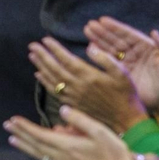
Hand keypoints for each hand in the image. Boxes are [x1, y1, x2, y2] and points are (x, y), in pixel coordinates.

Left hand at [5, 106, 139, 159]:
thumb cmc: (116, 156)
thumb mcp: (100, 132)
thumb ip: (79, 119)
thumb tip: (61, 109)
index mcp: (66, 146)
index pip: (39, 135)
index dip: (24, 127)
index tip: (12, 120)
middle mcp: (61, 159)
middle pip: (35, 146)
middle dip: (20, 135)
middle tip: (7, 127)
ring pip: (40, 156)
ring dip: (26, 147)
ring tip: (14, 141)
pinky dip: (41, 156)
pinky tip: (40, 155)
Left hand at [29, 36, 149, 132]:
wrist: (126, 120)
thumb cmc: (126, 94)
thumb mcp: (122, 73)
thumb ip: (106, 59)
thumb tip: (89, 47)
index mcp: (89, 76)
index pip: (67, 59)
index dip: (55, 49)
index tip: (45, 39)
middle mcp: (78, 86)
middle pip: (55, 68)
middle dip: (42, 55)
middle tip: (32, 45)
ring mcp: (73, 96)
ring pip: (52, 79)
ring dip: (41, 66)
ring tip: (32, 56)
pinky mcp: (72, 104)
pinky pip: (54, 91)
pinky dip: (45, 82)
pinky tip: (39, 75)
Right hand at [84, 18, 158, 119]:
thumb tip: (154, 32)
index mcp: (146, 47)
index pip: (128, 35)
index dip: (115, 27)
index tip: (102, 20)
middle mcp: (134, 52)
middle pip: (116, 39)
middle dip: (103, 32)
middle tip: (90, 25)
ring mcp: (126, 62)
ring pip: (110, 48)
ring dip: (98, 39)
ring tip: (87, 31)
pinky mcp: (120, 72)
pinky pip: (108, 60)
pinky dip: (99, 53)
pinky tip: (91, 47)